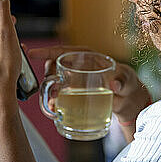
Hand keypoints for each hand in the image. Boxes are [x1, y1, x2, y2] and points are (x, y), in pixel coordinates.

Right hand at [28, 46, 151, 123]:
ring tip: (52, 104)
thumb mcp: (127, 80)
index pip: (64, 51)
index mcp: (88, 57)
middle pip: (54, 67)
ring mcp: (75, 81)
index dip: (47, 51)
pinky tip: (54, 110)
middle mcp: (78, 67)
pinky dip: (54, 103)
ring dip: (49, 92)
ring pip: (54, 83)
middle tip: (52, 90)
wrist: (128, 100)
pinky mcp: (75, 95)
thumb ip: (122, 81)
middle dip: (48, 77)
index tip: (32, 53)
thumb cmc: (128, 83)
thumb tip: (114, 85)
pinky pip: (60, 97)